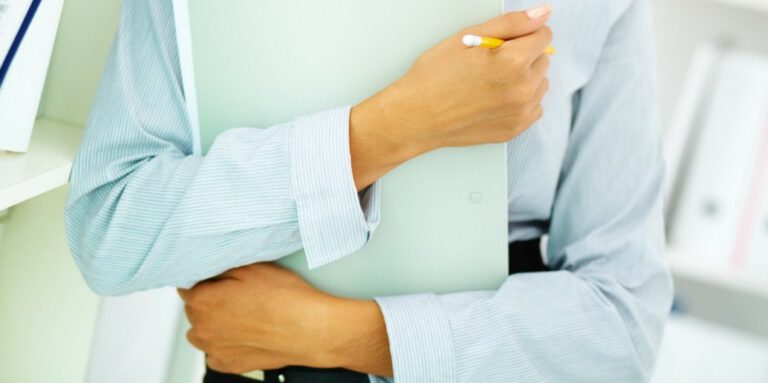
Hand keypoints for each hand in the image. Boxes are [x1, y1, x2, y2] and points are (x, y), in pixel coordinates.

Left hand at [178, 263, 392, 375]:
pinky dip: (224, 343)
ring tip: (241, 316)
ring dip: (213, 324)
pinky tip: (244, 334)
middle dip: (209, 302)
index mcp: (203, 300)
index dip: (205, 281)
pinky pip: (215, 352)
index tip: (221, 280)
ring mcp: (214, 349)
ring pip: (202, 332)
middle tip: (237, 296)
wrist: (310, 329)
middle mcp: (202, 327)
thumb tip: (208, 268)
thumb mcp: (252, 267)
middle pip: (194, 310)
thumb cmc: (285, 298)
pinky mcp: (228, 364)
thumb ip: (221, 267)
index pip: (187, 286)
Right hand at [350, 5, 552, 188]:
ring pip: (540, 84)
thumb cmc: (434, 76)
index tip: (505, 41)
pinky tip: (496, 98)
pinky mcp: (514, 129)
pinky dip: (521, 101)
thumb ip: (512, 23)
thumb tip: (542, 14)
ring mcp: (520, 113)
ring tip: (492, 82)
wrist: (415, 117)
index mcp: (514, 62)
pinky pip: (534, 108)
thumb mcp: (468, 38)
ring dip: (525, 79)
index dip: (522, 34)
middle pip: (543, 60)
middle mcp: (522, 90)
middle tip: (491, 63)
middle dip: (524, 56)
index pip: (543, 35)